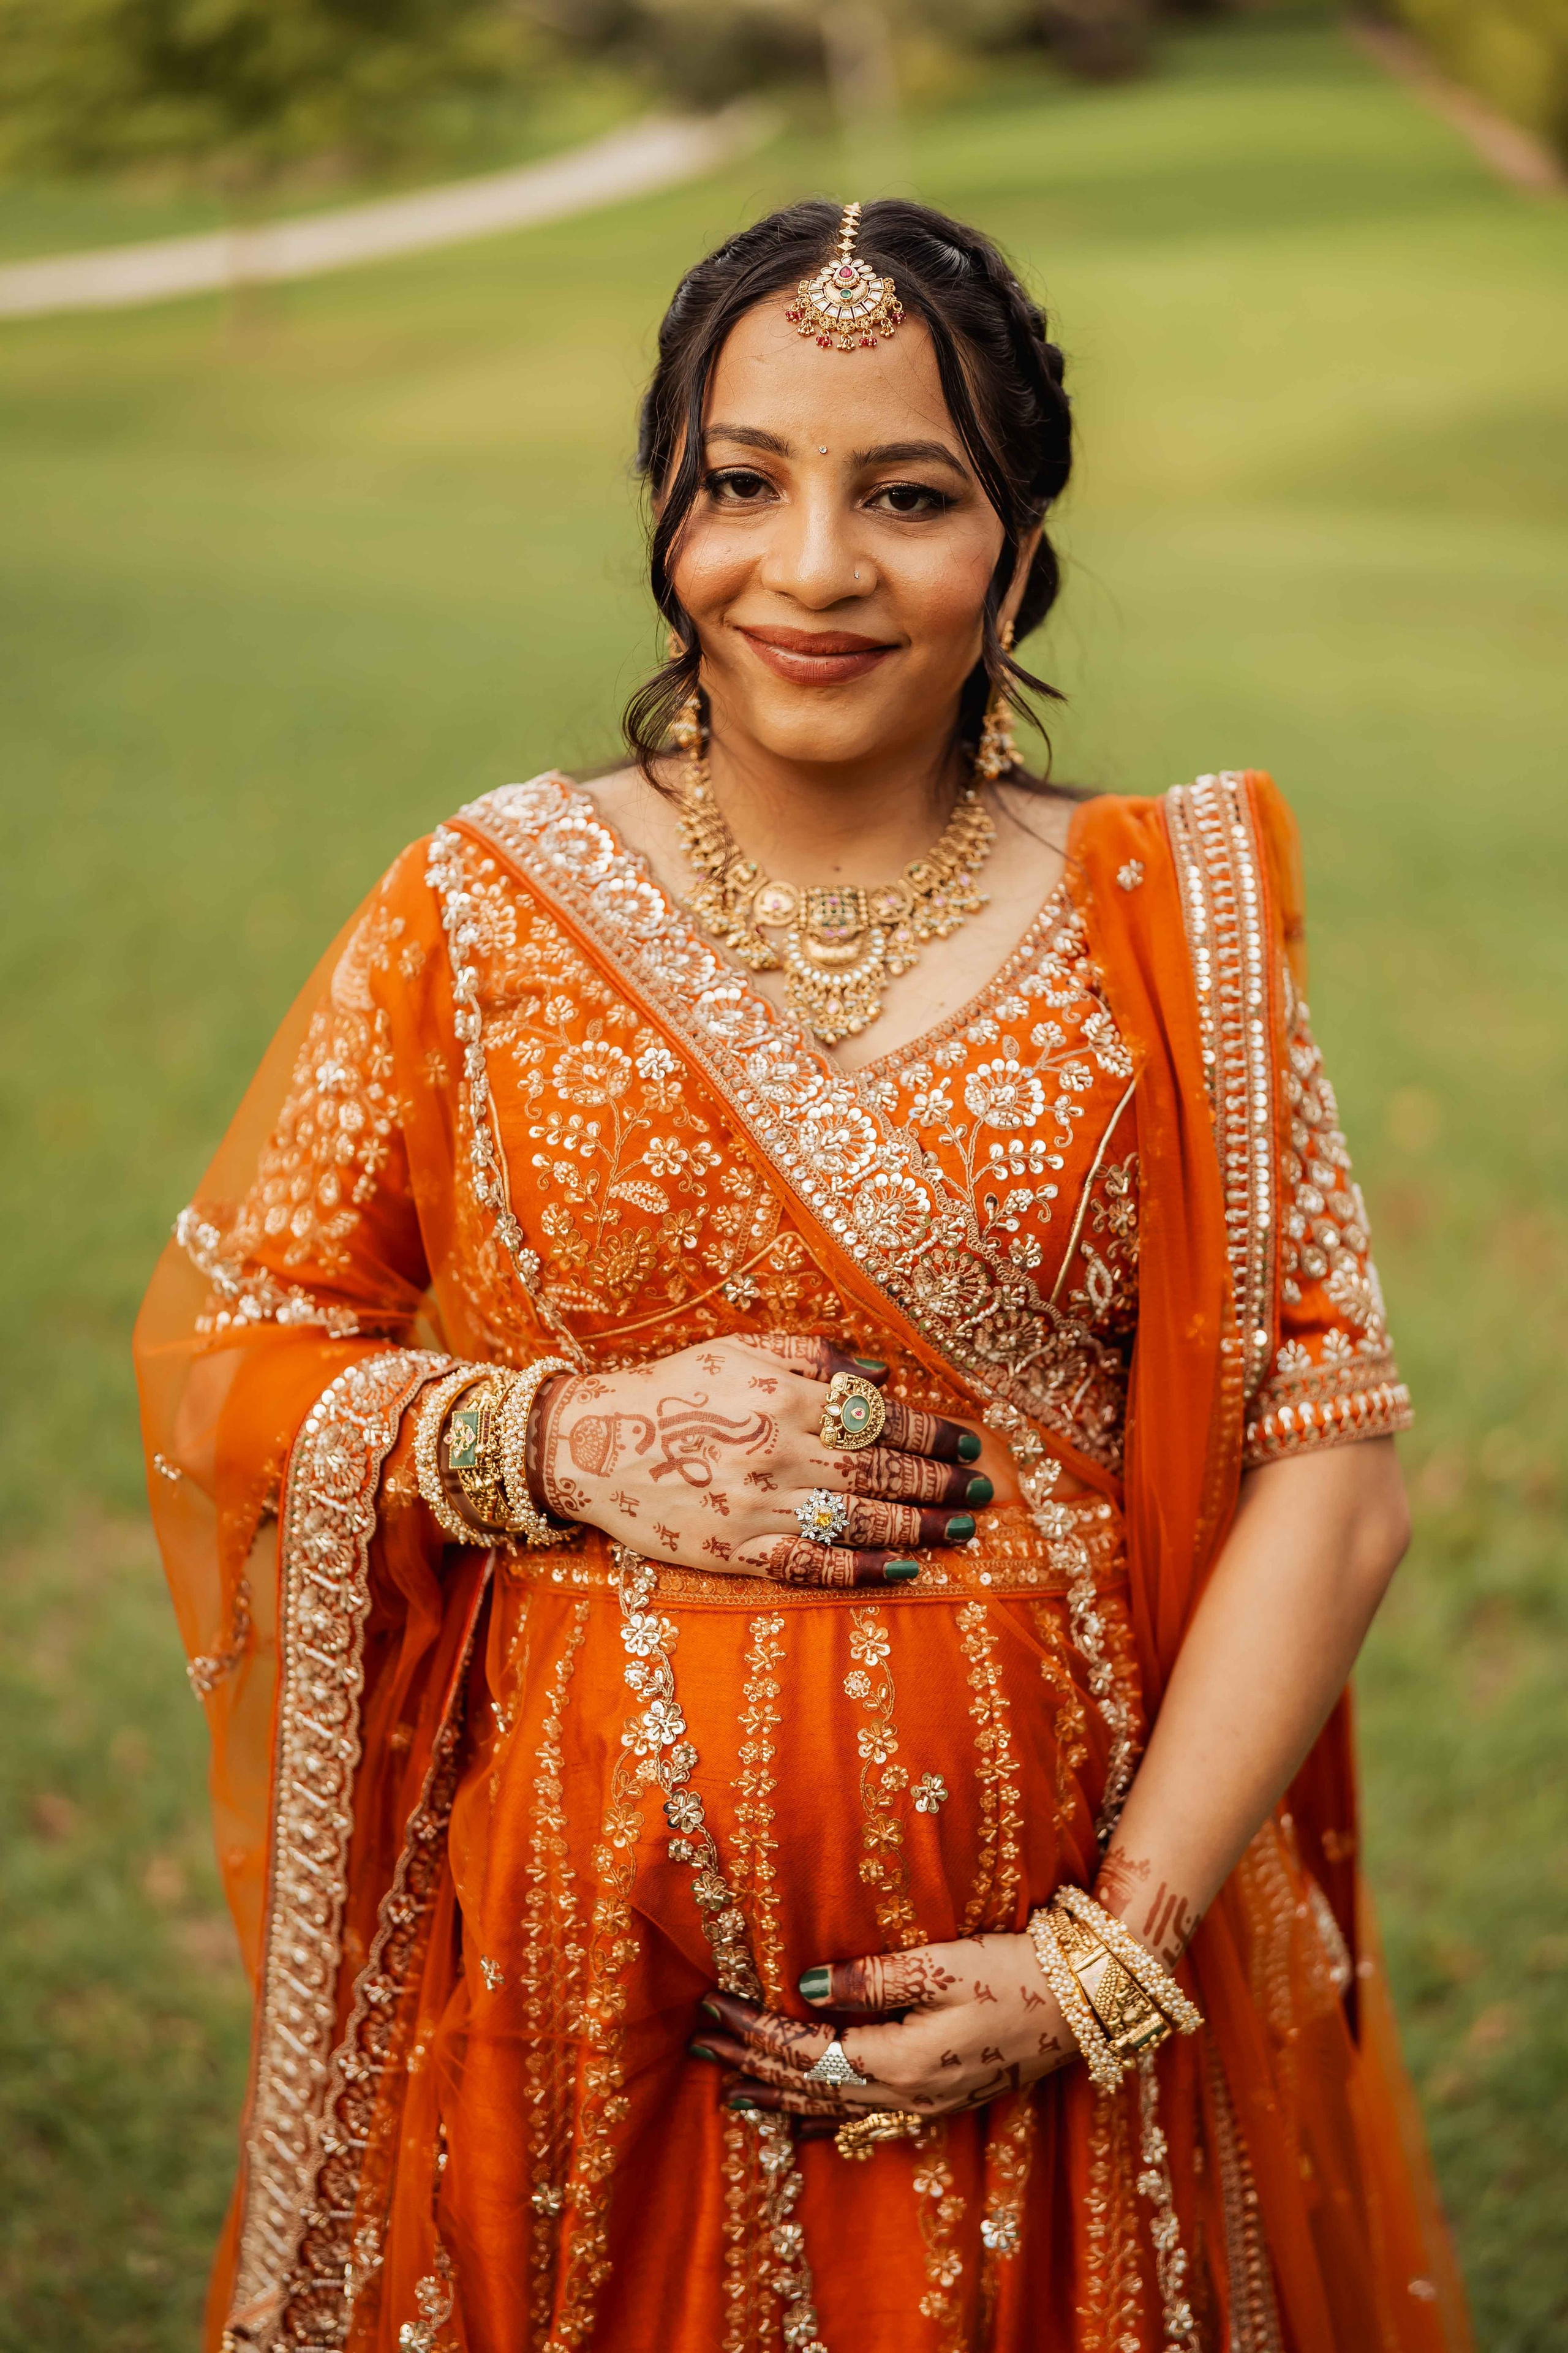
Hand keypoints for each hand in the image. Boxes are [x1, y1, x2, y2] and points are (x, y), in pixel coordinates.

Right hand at [535, 1334, 990, 1587]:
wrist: (591, 1443)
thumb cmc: (674, 1389)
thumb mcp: (740, 1348)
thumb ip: (813, 1356)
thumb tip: (881, 1376)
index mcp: (784, 1396)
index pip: (879, 1417)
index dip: (932, 1432)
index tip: (967, 1444)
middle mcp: (779, 1451)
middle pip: (881, 1473)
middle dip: (940, 1483)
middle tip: (980, 1492)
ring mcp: (759, 1506)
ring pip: (859, 1522)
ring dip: (920, 1528)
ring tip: (962, 1531)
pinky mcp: (737, 1551)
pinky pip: (813, 1565)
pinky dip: (864, 1569)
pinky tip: (907, 1569)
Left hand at [691, 1933, 1075, 2126]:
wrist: (1086, 2006)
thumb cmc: (1017, 1972)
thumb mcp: (945, 1964)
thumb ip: (874, 1978)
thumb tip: (807, 1987)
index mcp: (899, 2061)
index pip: (806, 2051)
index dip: (754, 2031)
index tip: (712, 2010)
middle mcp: (904, 2096)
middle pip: (809, 2085)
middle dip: (751, 2065)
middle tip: (700, 2047)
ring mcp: (923, 2106)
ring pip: (830, 2109)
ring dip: (777, 2097)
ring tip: (730, 2093)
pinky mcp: (939, 2101)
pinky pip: (862, 2120)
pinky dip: (821, 2119)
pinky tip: (804, 2124)